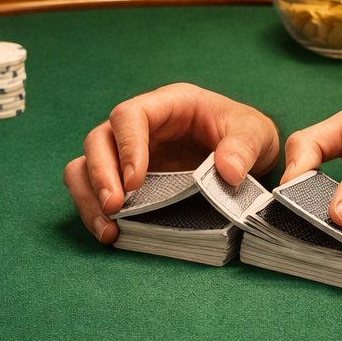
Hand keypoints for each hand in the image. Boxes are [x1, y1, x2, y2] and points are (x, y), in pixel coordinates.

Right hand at [64, 83, 278, 244]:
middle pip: (98, 140)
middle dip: (100, 174)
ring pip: (86, 166)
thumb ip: (244, 147)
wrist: (248, 156)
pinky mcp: (126, 181)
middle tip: (115, 207)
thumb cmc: (245, 134)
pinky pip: (94, 191)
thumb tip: (228, 172)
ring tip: (108, 229)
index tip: (135, 180)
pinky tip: (112, 235)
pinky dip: (95, 212)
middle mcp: (140, 127)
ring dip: (89, 196)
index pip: (129, 115)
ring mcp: (128, 154)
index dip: (127, 145)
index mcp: (168, 105)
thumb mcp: (256, 134)